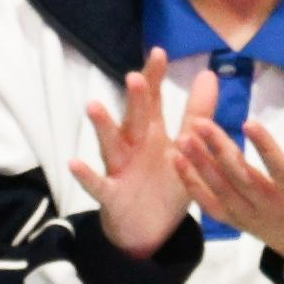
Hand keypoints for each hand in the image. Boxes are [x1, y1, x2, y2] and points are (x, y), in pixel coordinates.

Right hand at [72, 53, 209, 258]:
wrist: (149, 230)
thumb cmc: (164, 183)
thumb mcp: (184, 148)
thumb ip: (196, 113)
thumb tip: (209, 74)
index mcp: (151, 133)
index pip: (152, 100)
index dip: (155, 78)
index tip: (159, 53)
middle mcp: (133, 146)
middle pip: (134, 119)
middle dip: (135, 99)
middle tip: (135, 77)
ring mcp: (119, 169)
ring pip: (111, 145)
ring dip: (103, 127)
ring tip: (94, 106)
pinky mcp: (111, 195)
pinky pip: (97, 185)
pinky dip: (86, 175)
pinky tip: (74, 163)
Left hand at [175, 111, 283, 265]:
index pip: (280, 169)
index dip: (265, 147)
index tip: (249, 123)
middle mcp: (272, 206)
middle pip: (243, 177)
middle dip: (220, 149)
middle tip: (200, 122)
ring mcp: (252, 216)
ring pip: (223, 191)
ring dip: (201, 165)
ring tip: (184, 138)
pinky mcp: (238, 222)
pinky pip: (212, 207)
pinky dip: (194, 187)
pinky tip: (178, 163)